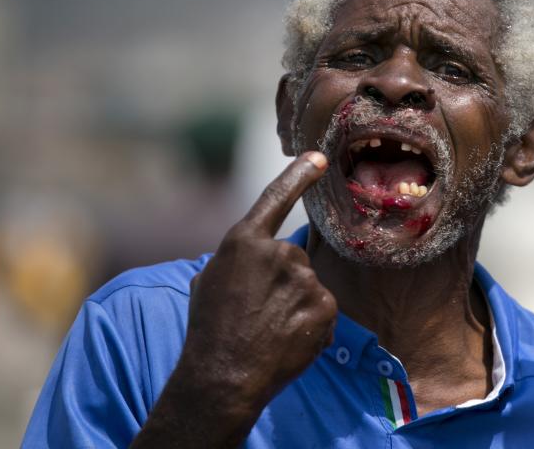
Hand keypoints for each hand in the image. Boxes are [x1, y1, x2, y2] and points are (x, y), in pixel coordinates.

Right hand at [181, 152, 337, 413]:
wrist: (224, 378)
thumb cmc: (209, 332)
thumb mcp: (209, 282)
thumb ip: (239, 260)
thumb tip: (253, 257)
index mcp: (244, 242)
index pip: (275, 199)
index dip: (298, 175)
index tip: (317, 157)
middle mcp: (278, 252)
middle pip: (292, 258)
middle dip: (281, 282)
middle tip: (256, 313)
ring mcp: (304, 279)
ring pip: (308, 286)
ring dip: (295, 305)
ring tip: (268, 331)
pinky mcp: (324, 305)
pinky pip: (322, 310)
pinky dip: (310, 325)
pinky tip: (287, 341)